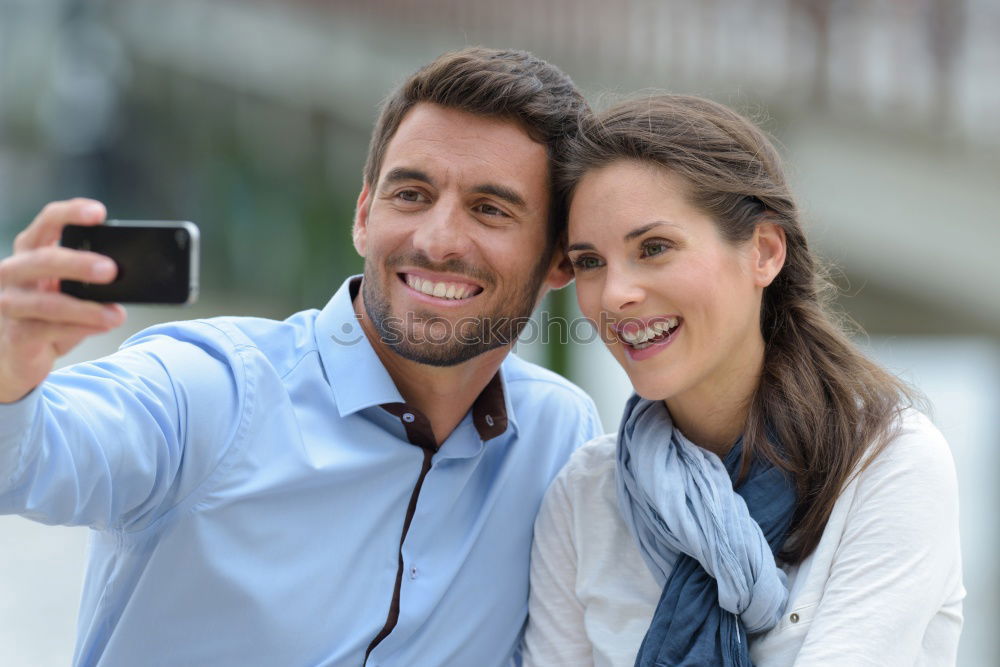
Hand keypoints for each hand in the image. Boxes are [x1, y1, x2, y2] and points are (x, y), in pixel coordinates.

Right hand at [0, 198, 125, 402]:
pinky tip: (103, 326)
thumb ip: (90, 282)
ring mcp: (9, 304)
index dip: (71, 213)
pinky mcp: (16, 335)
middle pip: (42, 259)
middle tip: (111, 270)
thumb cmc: (47, 316)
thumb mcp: (69, 292)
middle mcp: (12, 273)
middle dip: (79, 263)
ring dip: (87, 309)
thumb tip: (129, 279)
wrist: (18, 357)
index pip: (47, 223)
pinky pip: (49, 329)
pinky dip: (81, 328)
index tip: (99, 213)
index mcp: (30, 252)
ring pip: (47, 302)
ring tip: (117, 315)